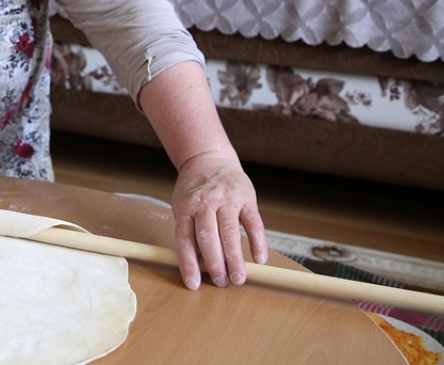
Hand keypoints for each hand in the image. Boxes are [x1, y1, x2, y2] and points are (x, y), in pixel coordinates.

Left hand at [172, 153, 267, 289]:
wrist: (209, 158)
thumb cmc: (194, 190)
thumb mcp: (183, 206)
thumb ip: (189, 232)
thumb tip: (197, 265)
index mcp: (186, 208)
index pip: (184, 239)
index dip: (188, 264)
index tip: (193, 285)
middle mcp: (205, 203)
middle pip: (208, 236)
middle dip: (215, 263)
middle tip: (221, 283)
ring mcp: (226, 199)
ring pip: (230, 231)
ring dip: (235, 258)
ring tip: (238, 278)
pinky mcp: (246, 198)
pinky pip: (253, 222)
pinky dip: (257, 241)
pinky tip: (260, 258)